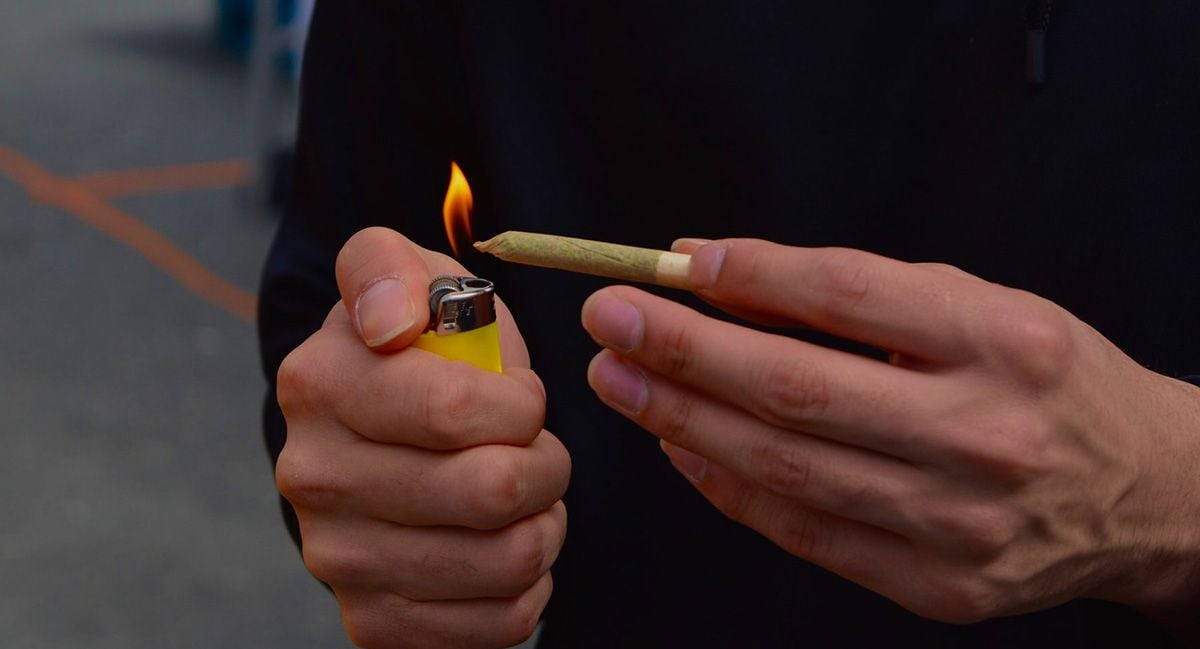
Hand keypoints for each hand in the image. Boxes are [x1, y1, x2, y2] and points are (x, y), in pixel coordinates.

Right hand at [276, 227, 570, 647]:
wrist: (376, 436)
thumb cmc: (418, 350)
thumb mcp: (406, 276)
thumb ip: (387, 269)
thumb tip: (390, 323)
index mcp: (320, 383)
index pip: (456, 411)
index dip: (521, 406)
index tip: (522, 400)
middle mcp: (314, 476)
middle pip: (491, 491)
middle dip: (547, 464)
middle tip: (538, 450)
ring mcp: (338, 558)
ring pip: (508, 561)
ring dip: (546, 523)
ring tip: (527, 495)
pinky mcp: (373, 620)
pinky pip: (500, 621)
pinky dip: (531, 582)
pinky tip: (505, 544)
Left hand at [581, 238, 1199, 626]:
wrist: (1145, 494)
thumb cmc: (1045, 383)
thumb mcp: (974, 305)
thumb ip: (850, 289)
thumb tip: (713, 267)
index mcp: (1001, 341)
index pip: (848, 297)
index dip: (750, 277)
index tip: (674, 264)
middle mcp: (984, 434)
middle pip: (797, 388)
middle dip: (685, 351)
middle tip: (613, 319)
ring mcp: (960, 523)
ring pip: (786, 468)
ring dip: (684, 421)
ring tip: (623, 379)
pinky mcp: (940, 588)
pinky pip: (806, 533)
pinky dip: (730, 487)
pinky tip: (681, 448)